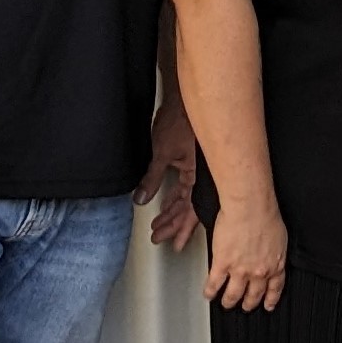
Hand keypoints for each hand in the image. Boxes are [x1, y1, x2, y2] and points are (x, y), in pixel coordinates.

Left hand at [134, 99, 199, 251]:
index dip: (178, 227)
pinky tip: (166, 203)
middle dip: (173, 224)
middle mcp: (200, 175)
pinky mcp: (190, 162)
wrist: (183, 101)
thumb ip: (151, 179)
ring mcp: (197, 170)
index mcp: (197, 176)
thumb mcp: (161, 154)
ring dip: (173, 212)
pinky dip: (175, 197)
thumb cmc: (179, 121)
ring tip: (160, 225)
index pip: (188, 209)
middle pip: (188, 208)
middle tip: (159, 237)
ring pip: (187, 198)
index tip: (168, 240)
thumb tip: (141, 199)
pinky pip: (185, 187)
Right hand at [203, 198, 287, 311]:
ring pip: (233, 295)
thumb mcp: (279, 239)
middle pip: (253, 295)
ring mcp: (240, 270)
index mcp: (275, 264)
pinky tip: (208, 294)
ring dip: (229, 301)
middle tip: (245, 307)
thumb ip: (274, 254)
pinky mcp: (222, 264)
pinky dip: (210, 291)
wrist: (251, 207)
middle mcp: (259, 271)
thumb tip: (271, 257)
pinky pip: (214, 283)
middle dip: (249, 304)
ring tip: (226, 303)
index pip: (275, 288)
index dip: (270, 299)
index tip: (267, 305)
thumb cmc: (266, 215)